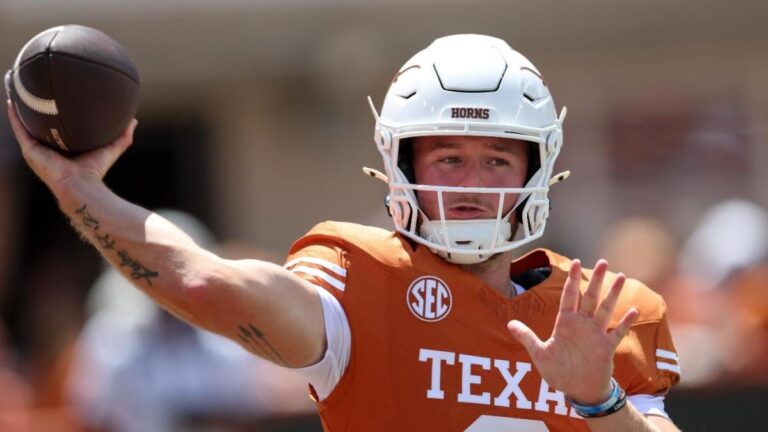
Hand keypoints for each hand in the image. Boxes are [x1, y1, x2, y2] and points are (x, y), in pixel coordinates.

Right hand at [6, 100, 136, 189]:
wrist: (80, 184)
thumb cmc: (95, 170)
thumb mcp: (111, 148)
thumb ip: (123, 136)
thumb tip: (134, 121)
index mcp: (64, 147)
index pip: (58, 128)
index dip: (56, 115)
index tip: (57, 99)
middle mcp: (48, 147)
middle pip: (40, 125)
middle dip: (36, 110)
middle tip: (35, 91)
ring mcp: (37, 149)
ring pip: (26, 125)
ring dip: (21, 109)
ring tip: (18, 91)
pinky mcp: (30, 150)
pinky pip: (20, 129)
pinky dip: (14, 116)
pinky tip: (12, 102)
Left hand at [507, 259, 637, 404]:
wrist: (577, 390)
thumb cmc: (559, 372)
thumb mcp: (539, 354)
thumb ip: (527, 338)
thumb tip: (509, 323)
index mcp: (565, 323)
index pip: (569, 296)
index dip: (571, 280)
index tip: (574, 262)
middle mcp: (582, 325)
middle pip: (589, 297)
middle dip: (595, 279)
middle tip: (602, 261)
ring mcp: (596, 335)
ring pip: (605, 309)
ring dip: (613, 294)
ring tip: (621, 276)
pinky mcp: (606, 348)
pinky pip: (617, 333)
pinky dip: (625, 322)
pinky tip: (632, 310)